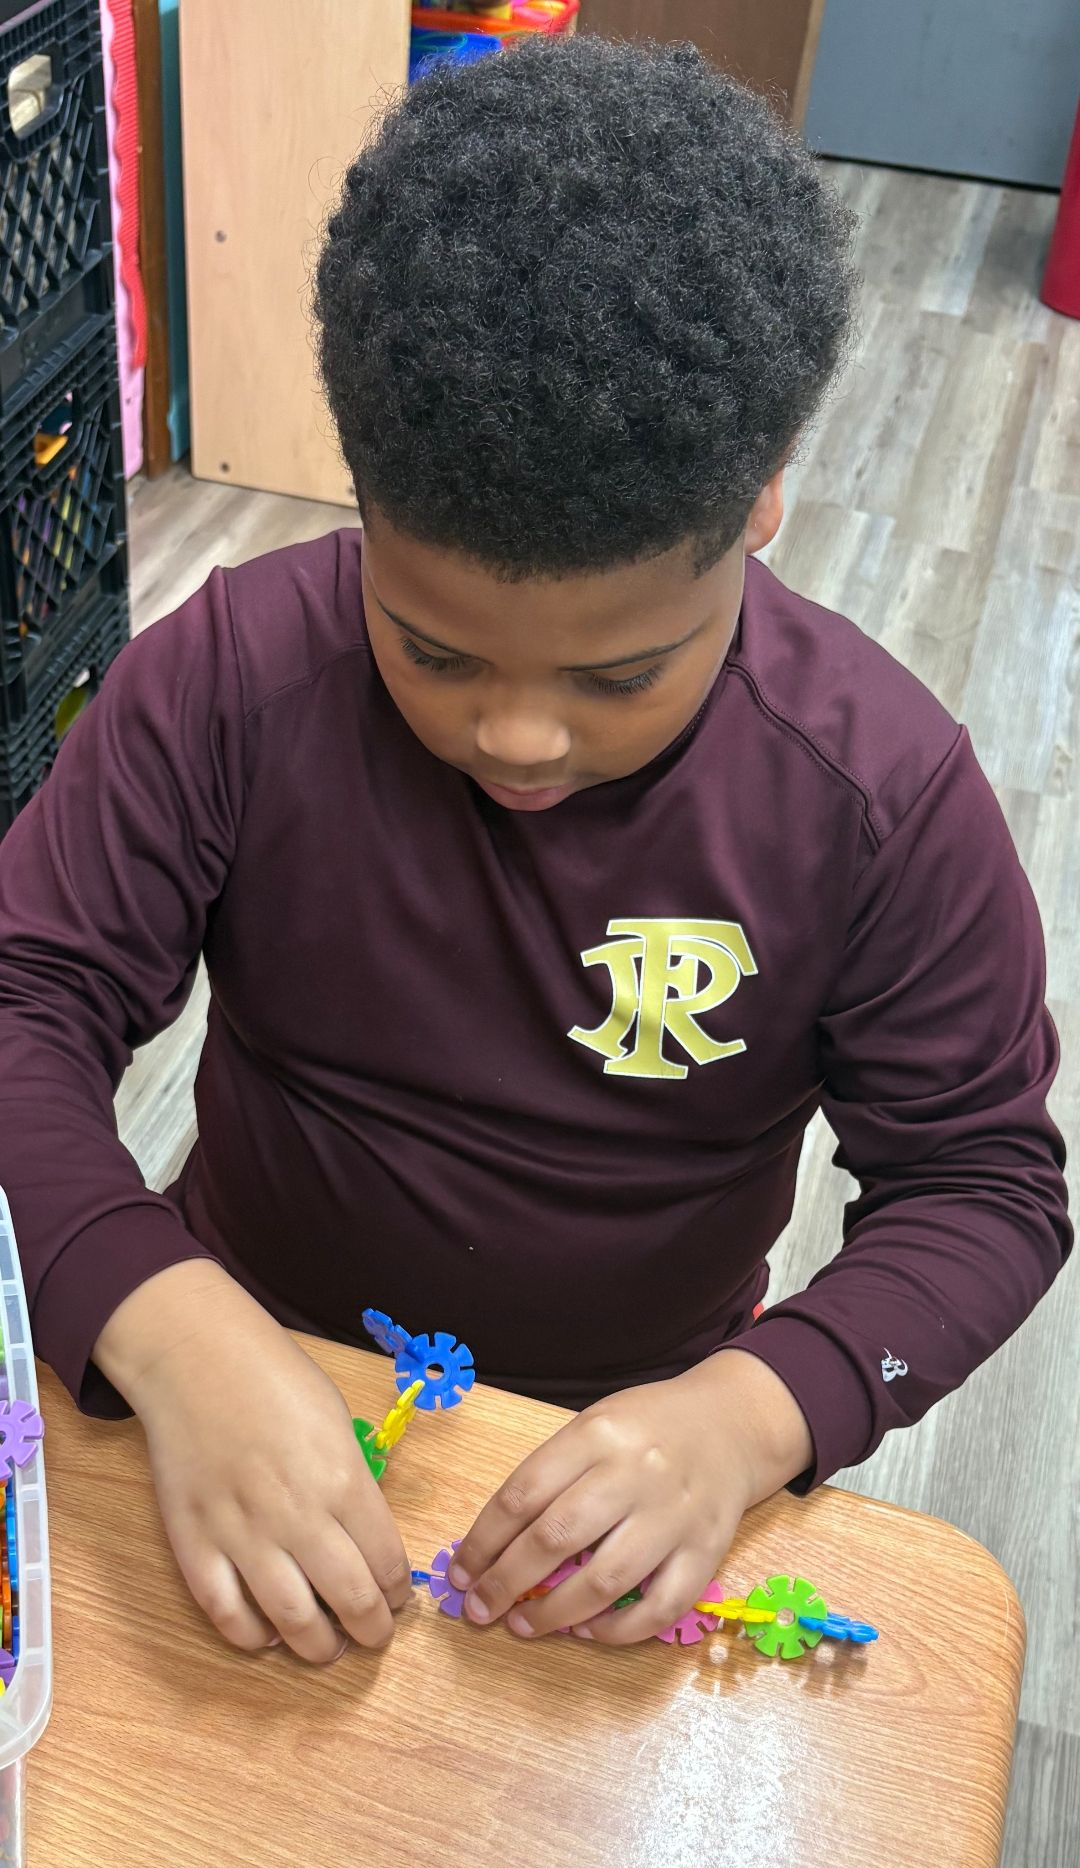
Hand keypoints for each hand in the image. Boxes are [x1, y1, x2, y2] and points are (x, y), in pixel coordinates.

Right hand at [93, 1261, 411, 1661]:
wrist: (198, 1360)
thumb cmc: (275, 1379)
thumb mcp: (336, 1422)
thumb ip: (352, 1481)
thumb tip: (363, 1534)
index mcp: (342, 1480)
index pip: (386, 1561)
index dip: (397, 1592)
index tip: (396, 1600)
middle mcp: (298, 1515)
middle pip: (349, 1599)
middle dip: (371, 1630)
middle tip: (373, 1636)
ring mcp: (242, 1533)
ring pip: (291, 1619)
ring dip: (317, 1646)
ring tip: (327, 1647)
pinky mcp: (195, 1543)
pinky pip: (226, 1612)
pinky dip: (251, 1636)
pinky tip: (267, 1634)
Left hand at [447, 1349, 811, 1645]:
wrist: (731, 1424)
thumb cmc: (647, 1428)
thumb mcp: (594, 1426)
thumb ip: (553, 1475)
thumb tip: (495, 1545)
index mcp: (597, 1434)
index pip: (523, 1494)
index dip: (483, 1541)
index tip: (462, 1573)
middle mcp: (635, 1473)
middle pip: (556, 1538)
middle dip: (506, 1583)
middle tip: (479, 1610)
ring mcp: (674, 1515)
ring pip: (605, 1579)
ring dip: (554, 1614)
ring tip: (522, 1627)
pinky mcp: (707, 1551)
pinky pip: (660, 1606)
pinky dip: (618, 1630)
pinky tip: (587, 1632)